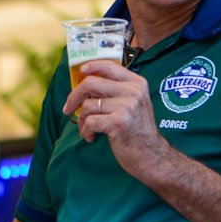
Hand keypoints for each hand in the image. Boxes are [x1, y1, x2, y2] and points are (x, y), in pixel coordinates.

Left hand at [62, 60, 169, 179]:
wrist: (152, 155)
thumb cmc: (139, 131)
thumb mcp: (136, 104)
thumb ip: (118, 91)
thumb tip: (87, 82)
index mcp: (137, 83)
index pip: (109, 66)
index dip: (91, 66)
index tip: (80, 72)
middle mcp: (133, 91)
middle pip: (91, 83)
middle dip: (74, 97)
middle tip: (68, 108)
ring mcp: (127, 106)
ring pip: (88, 105)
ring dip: (81, 119)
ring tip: (87, 129)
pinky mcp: (118, 122)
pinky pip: (90, 121)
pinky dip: (85, 131)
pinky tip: (91, 137)